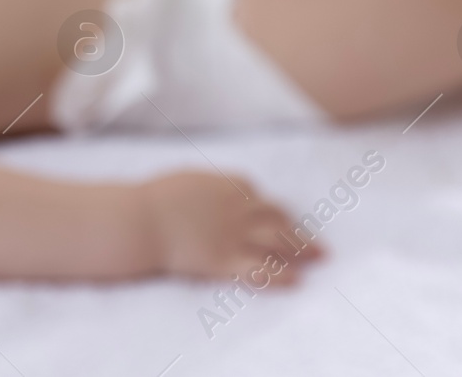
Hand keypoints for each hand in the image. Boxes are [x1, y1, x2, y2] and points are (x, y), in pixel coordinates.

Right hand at [139, 171, 318, 284]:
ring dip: (302, 249)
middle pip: (279, 219)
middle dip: (299, 232)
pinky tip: (295, 282)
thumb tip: (217, 191)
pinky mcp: (224, 260)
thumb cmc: (156, 198)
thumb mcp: (187, 179)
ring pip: (278, 241)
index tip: (276, 220)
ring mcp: (235, 235)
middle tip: (320, 247)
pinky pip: (259, 269)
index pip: (258, 196)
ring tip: (320, 258)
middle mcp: (240, 209)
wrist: (141, 221)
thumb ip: (210, 185)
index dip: (268, 209)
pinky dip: (279, 275)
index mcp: (231, 185)